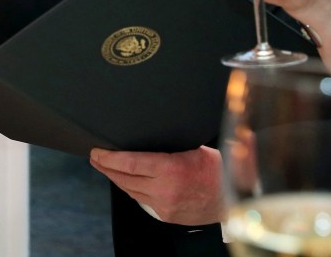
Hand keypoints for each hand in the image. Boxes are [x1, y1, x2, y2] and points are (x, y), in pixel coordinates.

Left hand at [89, 146, 224, 225]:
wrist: (236, 201)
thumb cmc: (221, 171)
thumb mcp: (201, 147)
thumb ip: (181, 136)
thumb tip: (169, 116)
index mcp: (171, 169)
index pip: (130, 163)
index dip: (109, 158)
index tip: (97, 152)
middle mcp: (164, 189)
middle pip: (124, 178)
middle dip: (105, 167)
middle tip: (95, 158)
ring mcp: (164, 204)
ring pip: (130, 190)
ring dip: (116, 178)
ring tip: (105, 167)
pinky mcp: (166, 214)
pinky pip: (142, 200)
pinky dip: (131, 189)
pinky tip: (126, 181)